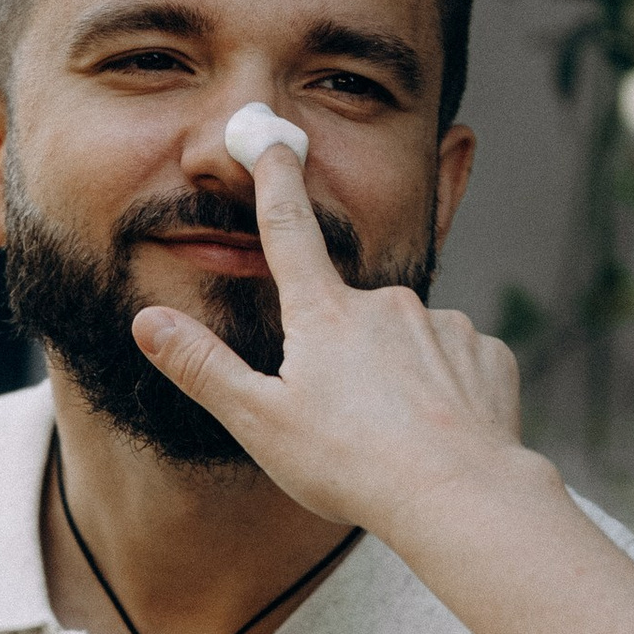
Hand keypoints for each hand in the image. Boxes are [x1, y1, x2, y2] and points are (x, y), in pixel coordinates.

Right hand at [129, 139, 537, 549]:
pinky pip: (456, 364)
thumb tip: (146, 322)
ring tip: (395, 437)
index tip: (272, 138)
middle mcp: (385, 305)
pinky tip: (439, 434)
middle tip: (348, 423)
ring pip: (407, 342)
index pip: (288, 232)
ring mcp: (442, 325)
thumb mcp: (261, 422)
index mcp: (324, 315)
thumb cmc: (351, 465)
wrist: (457, 496)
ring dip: (397, 377)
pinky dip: (445, 393)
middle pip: (350, 315)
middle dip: (346, 356)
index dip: (275, 183)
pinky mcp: (486, 354)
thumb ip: (203, 367)